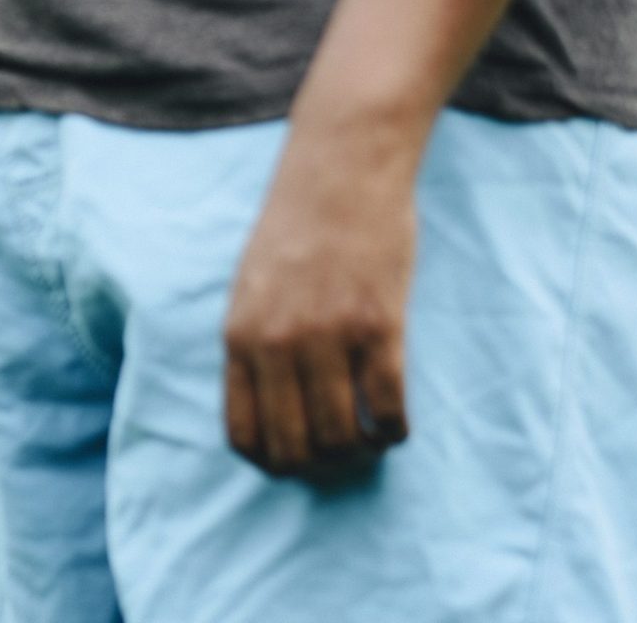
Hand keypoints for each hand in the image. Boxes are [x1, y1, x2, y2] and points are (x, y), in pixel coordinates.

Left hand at [222, 118, 418, 479]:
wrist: (340, 170)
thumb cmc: (295, 226)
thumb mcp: (250, 286)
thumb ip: (254, 342)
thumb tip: (269, 405)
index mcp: (239, 335)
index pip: (243, 433)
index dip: (272, 462)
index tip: (296, 460)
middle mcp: (277, 343)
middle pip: (295, 447)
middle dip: (320, 467)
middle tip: (342, 458)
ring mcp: (327, 336)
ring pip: (342, 437)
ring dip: (360, 454)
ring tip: (371, 442)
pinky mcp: (379, 325)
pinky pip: (388, 409)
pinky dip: (395, 431)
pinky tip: (396, 424)